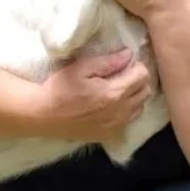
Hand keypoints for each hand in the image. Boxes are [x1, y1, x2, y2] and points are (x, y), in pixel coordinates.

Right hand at [33, 48, 152, 143]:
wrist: (43, 114)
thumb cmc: (60, 87)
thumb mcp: (81, 67)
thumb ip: (107, 62)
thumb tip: (128, 55)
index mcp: (114, 93)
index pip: (143, 76)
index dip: (136, 65)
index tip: (124, 62)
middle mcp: (120, 112)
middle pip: (145, 92)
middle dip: (138, 79)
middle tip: (123, 72)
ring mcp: (116, 126)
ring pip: (140, 108)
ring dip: (135, 96)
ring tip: (118, 87)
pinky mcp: (108, 135)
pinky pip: (129, 121)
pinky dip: (127, 110)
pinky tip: (112, 104)